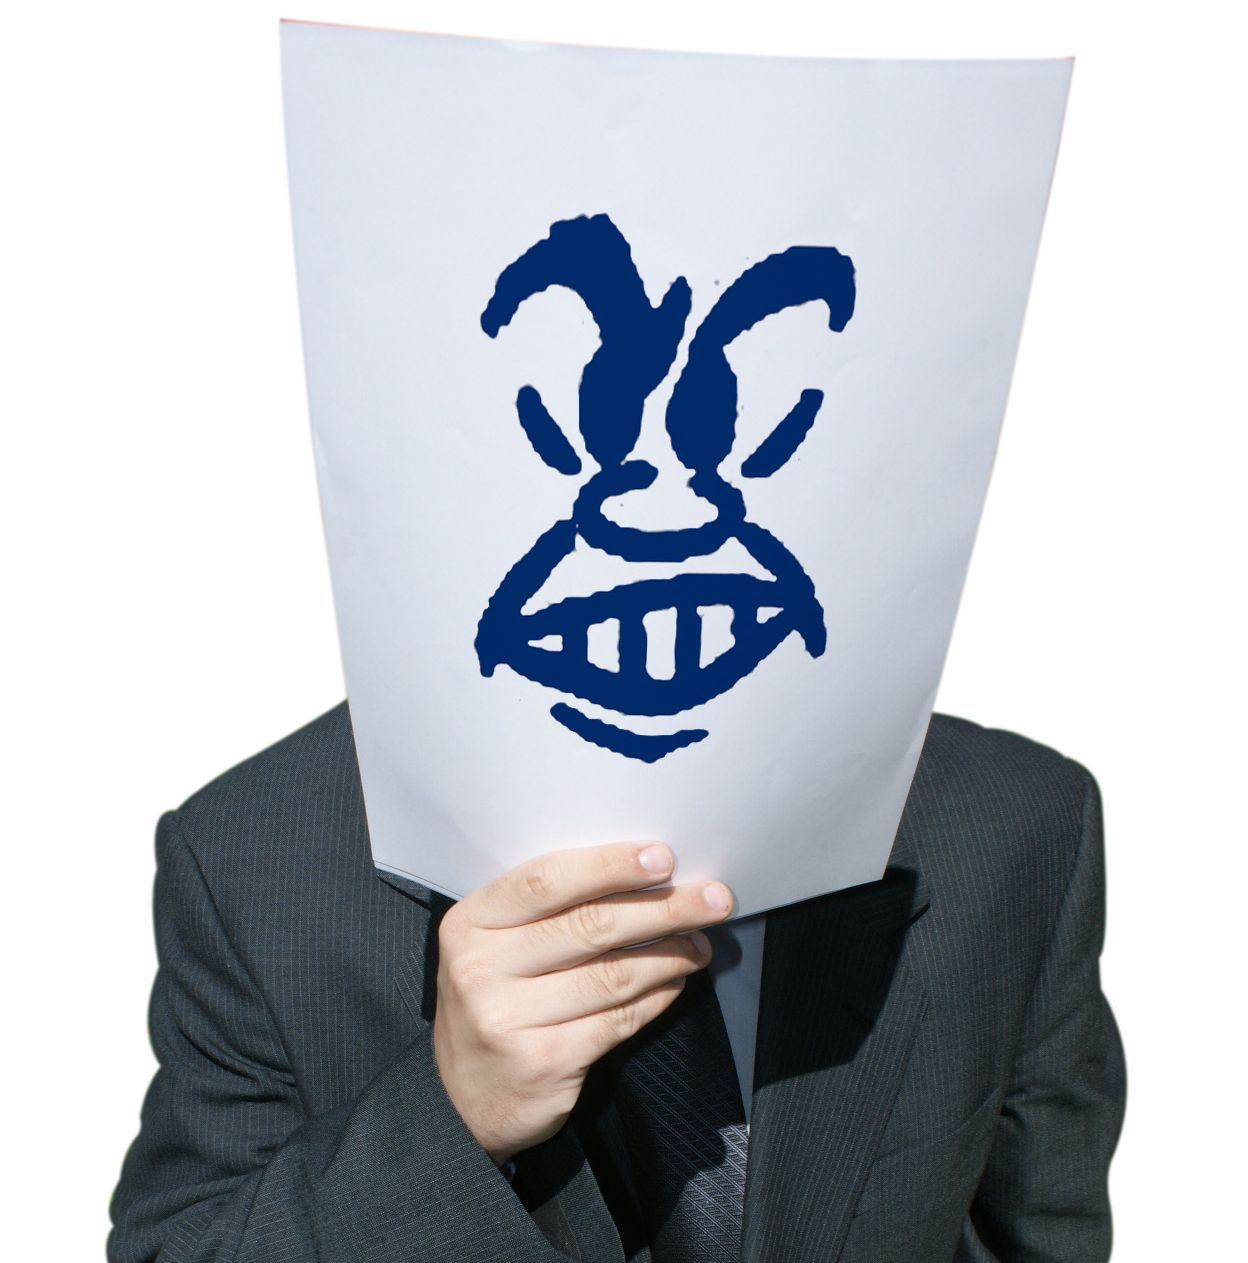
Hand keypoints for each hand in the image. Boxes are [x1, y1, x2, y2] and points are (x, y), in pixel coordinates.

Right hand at [431, 841, 734, 1165]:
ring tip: (700, 942)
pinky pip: (618, 1019)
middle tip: (712, 898)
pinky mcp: (545, 1062)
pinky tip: (676, 981)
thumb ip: (547, 913)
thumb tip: (640, 874)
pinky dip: (657, 997)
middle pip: (590, 926)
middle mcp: (482, 968)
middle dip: (663, 908)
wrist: (459, 1103)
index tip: (663, 858)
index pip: (546, 880)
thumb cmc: (494, 1002)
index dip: (609, 865)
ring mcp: (510, 1019)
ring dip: (669, 954)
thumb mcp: (495, 947)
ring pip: (613, 974)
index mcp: (471, 923)